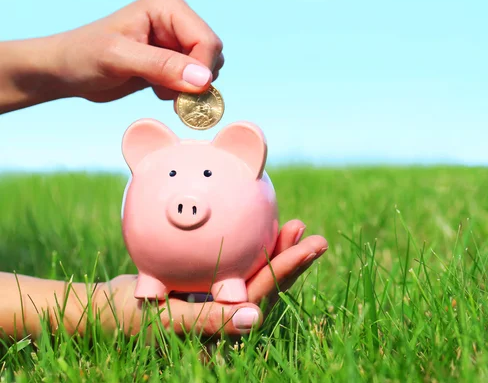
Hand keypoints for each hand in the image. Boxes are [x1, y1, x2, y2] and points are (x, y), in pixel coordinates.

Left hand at [0, 0, 223, 112]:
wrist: (66, 71)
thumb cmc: (83, 56)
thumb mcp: (119, 59)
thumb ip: (162, 66)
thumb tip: (203, 80)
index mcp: (167, 6)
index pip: (206, 41)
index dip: (201, 70)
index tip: (181, 94)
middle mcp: (176, 20)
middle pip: (212, 56)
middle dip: (196, 81)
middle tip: (166, 93)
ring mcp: (176, 42)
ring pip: (207, 70)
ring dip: (189, 89)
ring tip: (157, 89)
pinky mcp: (172, 62)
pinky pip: (195, 81)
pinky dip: (182, 93)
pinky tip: (157, 90)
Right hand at [91, 220, 327, 337]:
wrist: (104, 311)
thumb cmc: (129, 317)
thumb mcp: (167, 319)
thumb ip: (209, 320)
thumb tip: (256, 318)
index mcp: (225, 331)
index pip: (262, 296)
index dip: (286, 270)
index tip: (309, 246)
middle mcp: (228, 317)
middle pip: (267, 286)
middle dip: (291, 261)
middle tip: (314, 237)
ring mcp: (219, 302)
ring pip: (255, 275)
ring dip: (275, 252)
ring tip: (294, 226)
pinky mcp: (208, 288)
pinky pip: (234, 267)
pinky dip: (248, 249)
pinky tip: (258, 229)